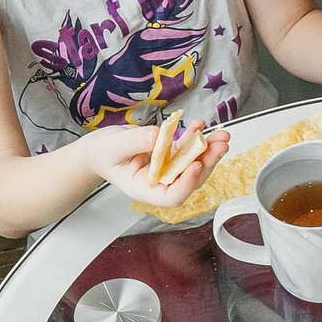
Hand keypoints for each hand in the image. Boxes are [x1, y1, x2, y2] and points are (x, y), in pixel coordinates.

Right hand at [87, 121, 230, 206]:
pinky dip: (195, 137)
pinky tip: (199, 125)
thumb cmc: (101, 153)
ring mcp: (166, 168)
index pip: (172, 196)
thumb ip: (136, 142)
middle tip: (220, 145)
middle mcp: (159, 182)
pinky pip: (186, 148)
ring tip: (221, 135)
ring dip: (208, 149)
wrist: (99, 148)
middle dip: (207, 162)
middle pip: (190, 179)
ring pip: (193, 163)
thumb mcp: (114, 146)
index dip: (187, 183)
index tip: (196, 164)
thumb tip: (159, 136)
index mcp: (144, 189)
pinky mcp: (169, 154)